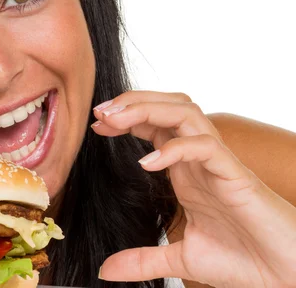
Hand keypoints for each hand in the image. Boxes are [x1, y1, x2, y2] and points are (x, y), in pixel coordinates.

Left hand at [92, 91, 295, 286]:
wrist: (284, 277)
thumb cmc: (242, 260)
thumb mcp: (180, 260)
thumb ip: (142, 260)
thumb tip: (106, 270)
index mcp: (186, 171)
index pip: (154, 126)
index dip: (125, 118)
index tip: (96, 124)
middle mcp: (200, 160)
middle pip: (168, 107)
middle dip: (132, 102)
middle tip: (99, 112)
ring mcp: (218, 164)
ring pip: (186, 114)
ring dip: (149, 110)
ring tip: (117, 121)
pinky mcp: (236, 176)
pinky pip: (206, 147)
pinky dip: (176, 148)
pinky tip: (148, 163)